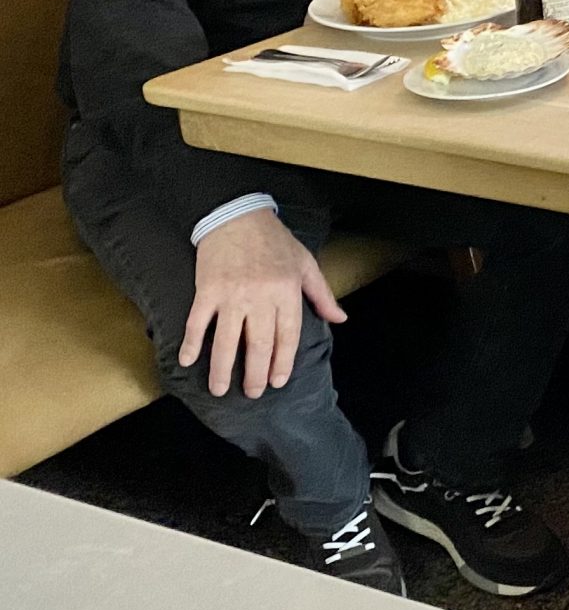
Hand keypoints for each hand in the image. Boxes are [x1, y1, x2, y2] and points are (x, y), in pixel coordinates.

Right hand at [181, 209, 345, 398]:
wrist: (237, 216)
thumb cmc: (275, 241)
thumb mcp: (306, 264)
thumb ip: (322, 295)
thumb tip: (340, 319)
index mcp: (287, 291)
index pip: (287, 337)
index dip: (282, 362)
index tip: (277, 382)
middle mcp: (260, 296)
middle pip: (258, 344)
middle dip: (255, 373)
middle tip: (252, 393)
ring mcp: (232, 295)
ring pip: (226, 340)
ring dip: (222, 368)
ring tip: (220, 389)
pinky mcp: (207, 290)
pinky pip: (198, 322)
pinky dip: (192, 343)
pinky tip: (188, 361)